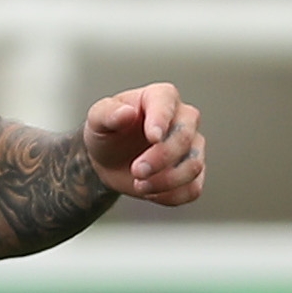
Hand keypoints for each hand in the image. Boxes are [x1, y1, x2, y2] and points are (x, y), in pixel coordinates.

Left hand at [82, 83, 206, 207]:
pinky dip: (171, 195)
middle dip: (161, 158)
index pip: (167, 102)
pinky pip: (193, 188)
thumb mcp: (98, 120)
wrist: (109, 161)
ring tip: (139, 185)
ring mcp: (191, 146)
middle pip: (185, 136)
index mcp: (160, 97)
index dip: (161, 120)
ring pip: (193, 165)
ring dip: (166, 181)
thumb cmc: (109, 133)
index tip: (153, 137)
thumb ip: (107, 113)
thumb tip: (126, 113)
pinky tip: (151, 192)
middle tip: (136, 170)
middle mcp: (182, 118)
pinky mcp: (193, 173)